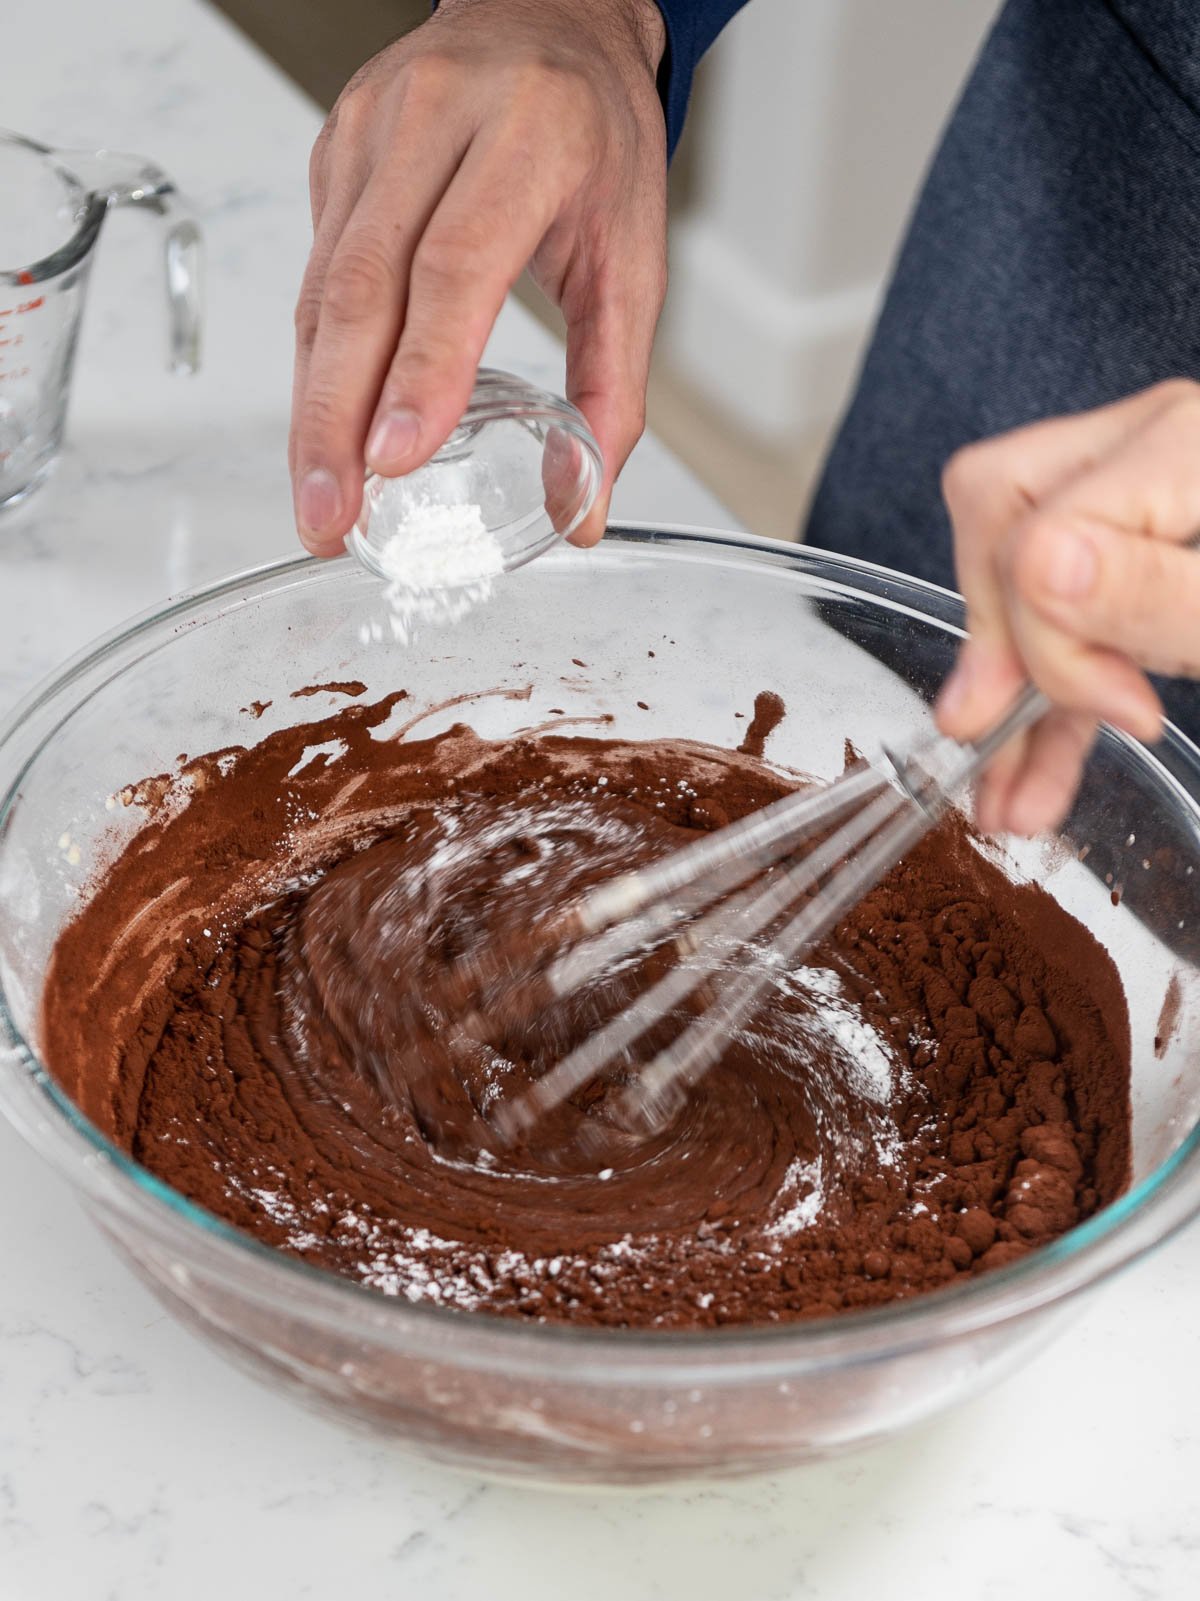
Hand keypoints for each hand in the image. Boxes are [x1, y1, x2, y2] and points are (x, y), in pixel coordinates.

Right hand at [290, 0, 667, 555]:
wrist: (548, 19)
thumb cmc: (596, 139)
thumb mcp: (635, 256)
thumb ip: (615, 386)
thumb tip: (587, 506)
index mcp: (530, 133)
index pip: (455, 265)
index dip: (421, 368)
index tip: (396, 457)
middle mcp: (437, 119)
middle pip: (363, 288)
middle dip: (337, 419)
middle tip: (332, 516)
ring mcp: (370, 131)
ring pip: (324, 289)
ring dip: (313, 408)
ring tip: (319, 500)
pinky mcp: (334, 151)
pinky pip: (317, 273)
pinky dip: (318, 362)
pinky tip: (322, 427)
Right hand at [936, 381, 1199, 834]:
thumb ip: (1164, 595)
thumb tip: (1042, 571)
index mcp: (1186, 444)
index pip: (1039, 528)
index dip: (1055, 636)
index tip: (1129, 711)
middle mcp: (1150, 449)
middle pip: (1000, 514)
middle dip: (1002, 640)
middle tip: (1020, 727)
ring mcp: (1144, 495)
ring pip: (1015, 573)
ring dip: (1010, 693)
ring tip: (1004, 801)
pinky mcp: (1151, 553)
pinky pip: (1067, 614)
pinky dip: (1050, 697)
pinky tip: (1037, 778)